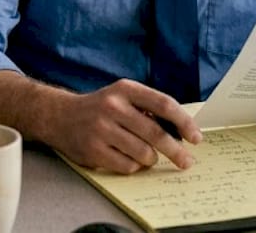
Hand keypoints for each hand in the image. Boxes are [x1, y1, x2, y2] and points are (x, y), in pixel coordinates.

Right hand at [47, 79, 201, 173]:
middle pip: (156, 134)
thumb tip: (182, 132)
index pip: (163, 104)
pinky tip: (127, 158)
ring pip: (143, 153)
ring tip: (146, 156)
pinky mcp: (93, 150)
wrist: (59, 116)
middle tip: (186, 162)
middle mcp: (113, 107)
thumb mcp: (122, 96)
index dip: (184, 122)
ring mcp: (101, 129)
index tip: (196, 138)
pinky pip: (128, 166)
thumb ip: (148, 108)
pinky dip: (134, 166)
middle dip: (176, 151)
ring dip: (151, 159)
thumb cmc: (100, 108)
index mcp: (125, 89)